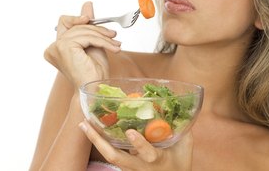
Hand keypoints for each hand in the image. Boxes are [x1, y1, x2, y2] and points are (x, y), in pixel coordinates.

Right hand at [44, 2, 121, 87]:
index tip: (90, 18)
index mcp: (57, 47)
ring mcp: (57, 47)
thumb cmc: (94, 73)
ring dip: (103, 37)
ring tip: (115, 44)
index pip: (64, 22)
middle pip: (76, 26)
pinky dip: (103, 42)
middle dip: (97, 29)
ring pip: (84, 31)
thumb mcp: (93, 43)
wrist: (96, 88)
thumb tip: (87, 4)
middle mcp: (53, 47)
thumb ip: (88, 26)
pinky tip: (113, 48)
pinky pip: (87, 37)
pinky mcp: (64, 48)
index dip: (76, 18)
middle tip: (113, 34)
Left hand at [79, 120, 193, 170]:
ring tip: (83, 124)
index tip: (130, 132)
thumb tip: (176, 104)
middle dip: (98, 141)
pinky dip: (100, 142)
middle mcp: (140, 167)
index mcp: (157, 161)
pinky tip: (92, 129)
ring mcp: (131, 168)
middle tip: (85, 124)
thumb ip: (182, 127)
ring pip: (110, 156)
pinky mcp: (126, 167)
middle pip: (115, 157)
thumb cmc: (181, 162)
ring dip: (95, 140)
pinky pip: (111, 154)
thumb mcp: (185, 146)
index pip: (148, 154)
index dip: (139, 144)